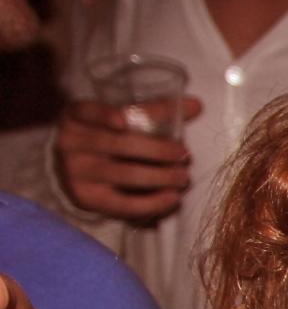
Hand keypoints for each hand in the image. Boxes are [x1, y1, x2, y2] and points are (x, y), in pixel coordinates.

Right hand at [54, 97, 202, 219]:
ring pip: (125, 174)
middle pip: (119, 145)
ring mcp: (76, 172)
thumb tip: (196, 105)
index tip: (123, 120)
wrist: (74, 171)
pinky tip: (172, 198)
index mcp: (77, 117)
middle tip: (185, 155)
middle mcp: (71, 142)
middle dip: (158, 150)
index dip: (104, 115)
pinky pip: (123, 203)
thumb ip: (155, 111)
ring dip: (161, 177)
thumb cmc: (106, 138)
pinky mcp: (87, 198)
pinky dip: (152, 202)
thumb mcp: (121, 119)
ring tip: (183, 177)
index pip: (88, 111)